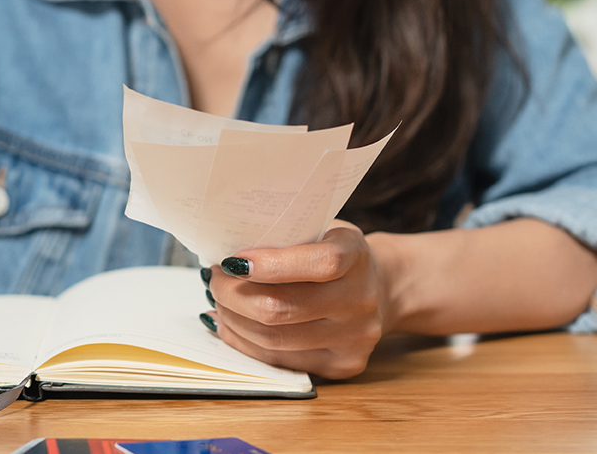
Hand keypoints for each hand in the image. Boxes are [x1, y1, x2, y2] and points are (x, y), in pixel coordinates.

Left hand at [204, 221, 389, 378]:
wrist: (382, 288)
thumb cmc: (335, 254)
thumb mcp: (320, 230)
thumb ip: (283, 238)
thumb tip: (224, 259)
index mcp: (356, 256)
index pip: (318, 263)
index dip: (270, 264)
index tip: (232, 261)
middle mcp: (360, 300)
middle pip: (280, 308)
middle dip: (232, 294)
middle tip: (215, 279)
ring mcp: (354, 338)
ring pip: (273, 339)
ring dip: (233, 320)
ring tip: (220, 301)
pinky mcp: (342, 365)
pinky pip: (278, 359)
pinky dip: (244, 342)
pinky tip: (230, 324)